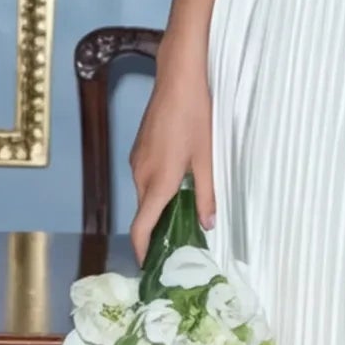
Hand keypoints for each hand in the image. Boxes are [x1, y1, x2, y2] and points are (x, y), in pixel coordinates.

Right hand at [126, 63, 218, 239]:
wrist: (178, 78)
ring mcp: (136, 161)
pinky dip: (158, 187)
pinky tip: (179, 180)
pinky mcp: (138, 149)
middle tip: (182, 240)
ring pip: (146, 194)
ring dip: (161, 205)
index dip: (142, 250)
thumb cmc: (195, 116)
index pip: (141, 227)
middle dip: (159, 228)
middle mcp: (140, 175)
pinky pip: (145, 177)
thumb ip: (206, 195)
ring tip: (185, 210)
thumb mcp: (207, 158)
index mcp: (158, 182)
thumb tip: (208, 224)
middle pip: (145, 212)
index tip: (149, 266)